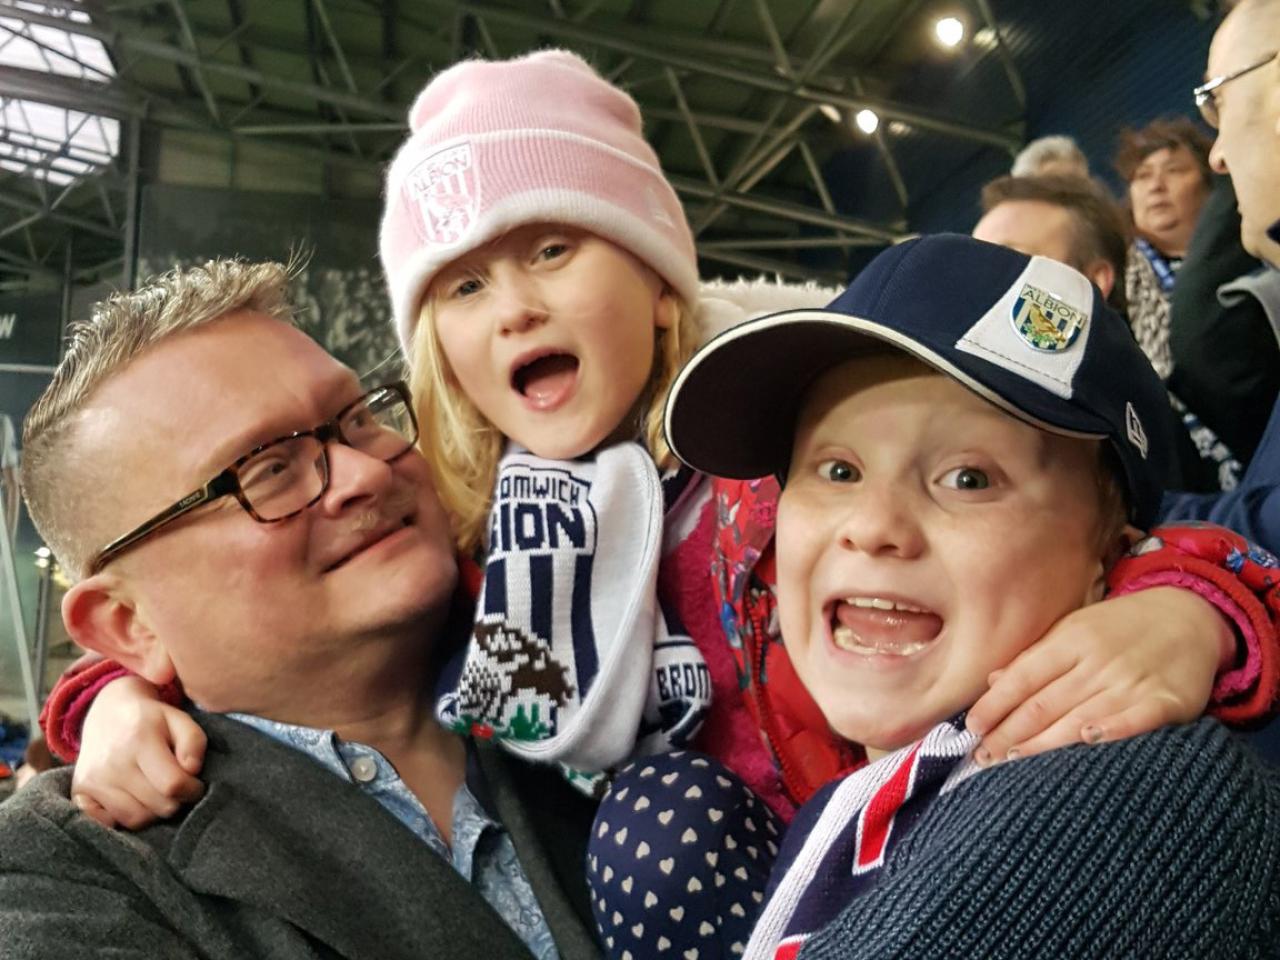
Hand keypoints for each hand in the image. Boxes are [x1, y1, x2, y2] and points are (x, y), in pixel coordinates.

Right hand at [71, 675, 205, 829]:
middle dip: (175, 801)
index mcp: (139, 741)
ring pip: (136, 820)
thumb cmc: (150, 720)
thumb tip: (192, 770)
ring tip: (155, 792)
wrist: (107, 714)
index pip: (173, 784)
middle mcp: (112, 763)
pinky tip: (132, 799)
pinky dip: (125, 818)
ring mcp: (92, 780)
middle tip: (174, 787)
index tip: (194, 784)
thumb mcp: (179, 720)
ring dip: (153, 811)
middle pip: (158, 807)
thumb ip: (194, 743)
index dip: (192, 789)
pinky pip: (110, 824)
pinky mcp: (79, 793)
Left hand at [966, 587, 1229, 764]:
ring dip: (1044, 743)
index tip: (971, 728)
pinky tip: (1088, 741)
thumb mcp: (1075, 629)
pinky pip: (1136, 717)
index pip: (1023, 677)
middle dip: (1009, 732)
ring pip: (1079, 716)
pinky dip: (1113, 729)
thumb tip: (991, 681)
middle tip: (981, 757)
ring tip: (1011, 762)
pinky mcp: (1167, 698)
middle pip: (1044, 703)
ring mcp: (1132, 679)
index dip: (995, 704)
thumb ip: (1035, 657)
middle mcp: (1097, 660)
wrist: (1189, 615)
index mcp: (1070, 640)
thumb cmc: (1121, 628)